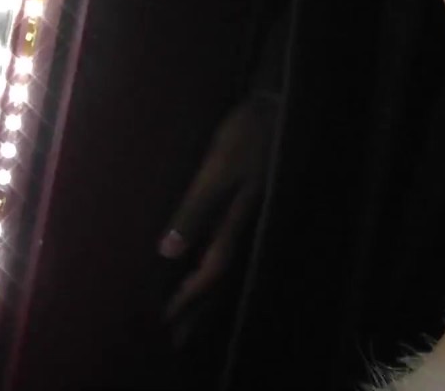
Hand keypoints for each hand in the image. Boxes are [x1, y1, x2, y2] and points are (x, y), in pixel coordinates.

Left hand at [159, 96, 277, 337]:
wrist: (281, 106)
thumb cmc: (246, 134)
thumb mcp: (218, 169)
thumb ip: (195, 208)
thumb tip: (168, 251)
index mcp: (235, 222)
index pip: (208, 273)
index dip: (187, 299)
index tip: (164, 323)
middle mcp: (243, 226)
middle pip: (217, 278)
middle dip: (196, 308)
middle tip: (173, 338)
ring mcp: (248, 217)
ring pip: (224, 265)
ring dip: (203, 292)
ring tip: (185, 316)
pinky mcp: (248, 205)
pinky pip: (228, 246)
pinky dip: (212, 265)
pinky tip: (202, 267)